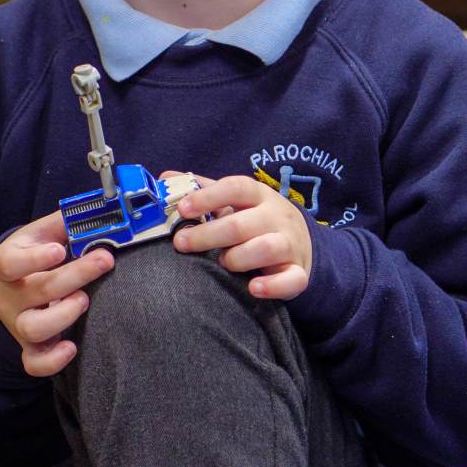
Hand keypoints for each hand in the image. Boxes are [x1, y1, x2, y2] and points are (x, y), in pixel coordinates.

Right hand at [0, 209, 114, 376]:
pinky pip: (34, 363)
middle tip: (104, 260)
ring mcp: (19, 323)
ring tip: (84, 300)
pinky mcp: (29, 347)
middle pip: (38, 290)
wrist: (1, 291)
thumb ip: (63, 223)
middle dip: (75, 275)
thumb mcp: (36, 235)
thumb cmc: (27, 257)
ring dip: (63, 315)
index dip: (34, 259)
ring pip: (34, 329)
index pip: (12, 263)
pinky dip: (52, 362)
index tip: (58, 250)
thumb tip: (101, 207)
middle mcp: (11, 297)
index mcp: (7, 264)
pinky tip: (71, 348)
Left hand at [171, 174, 312, 300]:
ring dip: (237, 258)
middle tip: (181, 243)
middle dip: (208, 235)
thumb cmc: (256, 219)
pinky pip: (291, 280)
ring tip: (223, 263)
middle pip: (242, 224)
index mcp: (259, 195)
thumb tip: (165, 178)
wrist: (301, 241)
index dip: (208, 197)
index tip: (182, 209)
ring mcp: (290, 244)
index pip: (235, 188)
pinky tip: (253, 288)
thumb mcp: (235, 201)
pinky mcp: (299, 272)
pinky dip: (272, 286)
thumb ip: (203, 189)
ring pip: (266, 248)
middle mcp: (276, 217)